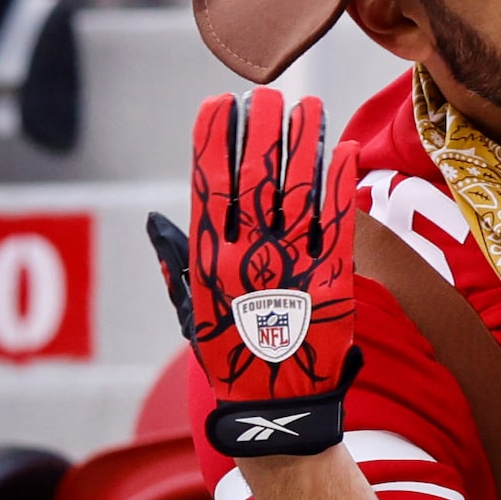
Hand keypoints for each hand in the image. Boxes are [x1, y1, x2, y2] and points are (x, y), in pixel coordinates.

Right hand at [147, 90, 361, 457]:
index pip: (209, 184)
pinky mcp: (332, 281)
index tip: (221, 103)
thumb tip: (156, 221)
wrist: (274, 405)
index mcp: (209, 258)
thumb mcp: (191, 308)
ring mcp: (290, 267)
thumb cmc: (228, 353)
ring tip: (310, 107)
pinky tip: (344, 152)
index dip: (215, 140)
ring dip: (305, 145)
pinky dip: (342, 186)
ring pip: (299, 192)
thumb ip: (178, 259)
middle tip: (270, 93)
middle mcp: (246, 257)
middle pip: (256, 179)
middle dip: (262, 131)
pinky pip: (339, 224)